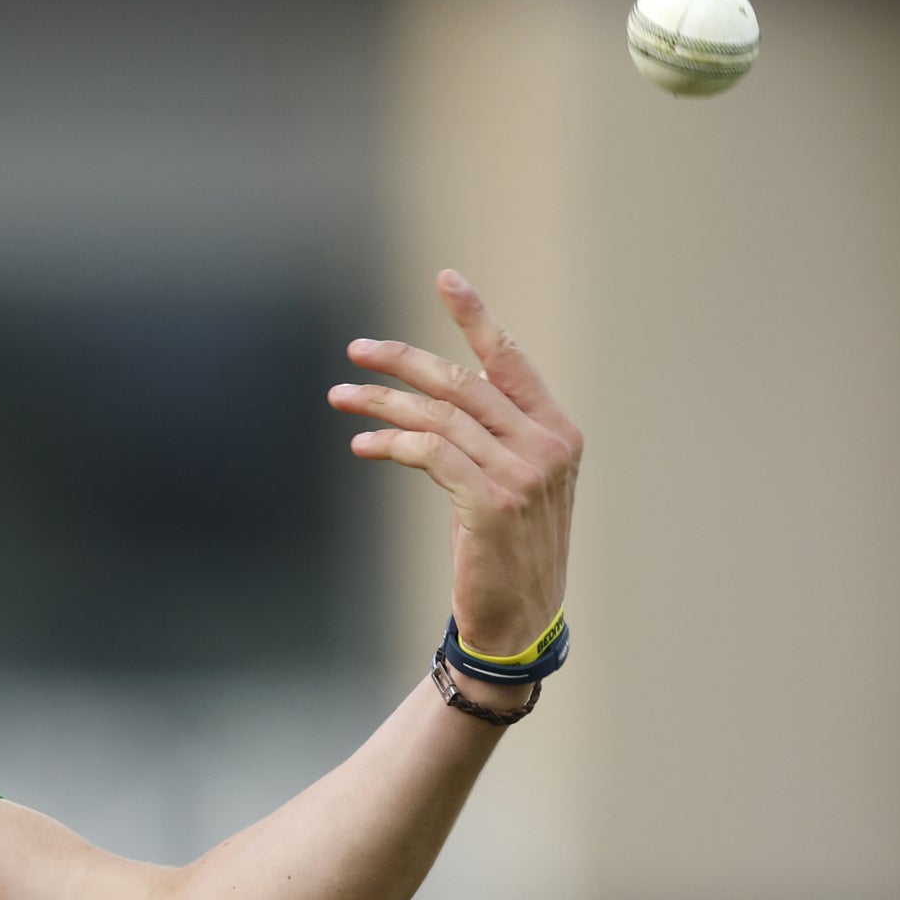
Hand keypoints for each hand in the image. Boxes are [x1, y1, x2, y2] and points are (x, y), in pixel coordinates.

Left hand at [329, 270, 581, 659]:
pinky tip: (363, 445)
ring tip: (341, 398)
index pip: (512, 360)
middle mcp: (546, 444)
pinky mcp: (492, 502)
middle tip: (356, 350)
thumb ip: (490, 439)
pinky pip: (430, 454)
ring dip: (382, 404)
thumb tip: (433, 406)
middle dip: (404, 361)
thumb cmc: (507, 553)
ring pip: (439, 416)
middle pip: (463, 383)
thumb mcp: (513, 485)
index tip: (445, 278)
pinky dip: (391, 443)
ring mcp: (524, 473)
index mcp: (557, 431)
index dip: (477, 315)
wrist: (518, 621)